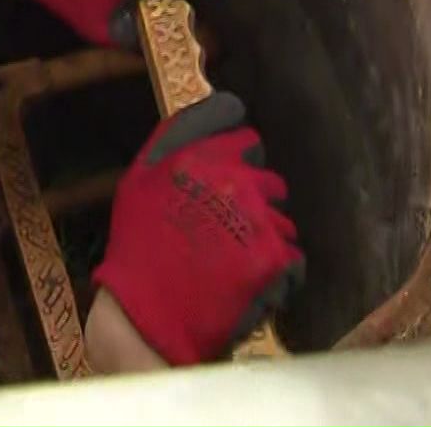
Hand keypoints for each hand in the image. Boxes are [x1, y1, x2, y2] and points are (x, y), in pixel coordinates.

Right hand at [91, 92, 303, 364]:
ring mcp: (258, 219)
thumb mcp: (137, 179)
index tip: (222, 162)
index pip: (235, 119)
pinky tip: (246, 280)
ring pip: (280, 216)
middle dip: (249, 194)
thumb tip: (210, 114)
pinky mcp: (276, 259)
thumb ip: (172, 140)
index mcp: (196, 153)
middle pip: (264, 173)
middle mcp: (233, 179)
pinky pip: (293, 256)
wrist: (145, 315)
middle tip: (221, 224)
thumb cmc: (137, 247)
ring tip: (230, 258)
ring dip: (263, 233)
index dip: (230, 143)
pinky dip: (276, 270)